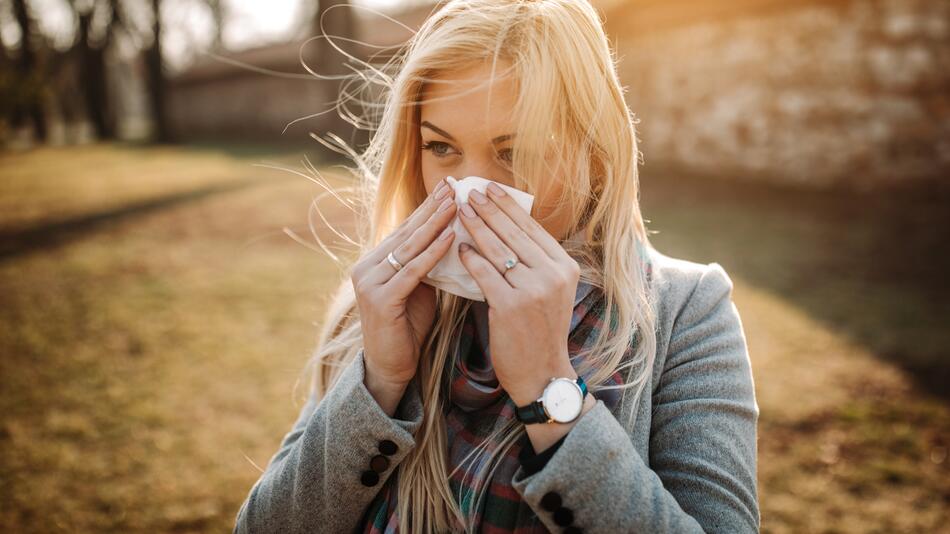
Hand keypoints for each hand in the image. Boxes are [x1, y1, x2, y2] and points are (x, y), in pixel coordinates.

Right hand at [351, 178, 456, 387]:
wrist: (391, 366)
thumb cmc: (408, 327)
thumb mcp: (418, 289)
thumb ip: (425, 265)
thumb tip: (451, 237)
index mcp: (374, 262)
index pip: (405, 229)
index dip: (426, 208)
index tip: (447, 187)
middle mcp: (367, 267)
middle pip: (406, 232)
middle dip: (432, 209)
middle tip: (453, 186)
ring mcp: (370, 282)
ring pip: (409, 248)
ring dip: (435, 224)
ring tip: (455, 204)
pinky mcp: (380, 299)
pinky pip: (413, 271)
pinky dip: (433, 254)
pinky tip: (451, 239)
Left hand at [455, 183, 581, 407]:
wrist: (541, 373)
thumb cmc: (540, 331)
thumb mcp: (550, 292)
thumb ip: (535, 262)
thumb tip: (507, 227)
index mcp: (565, 268)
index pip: (532, 228)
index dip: (509, 206)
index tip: (491, 188)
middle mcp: (553, 275)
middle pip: (514, 234)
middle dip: (489, 209)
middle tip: (470, 192)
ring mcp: (533, 290)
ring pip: (497, 250)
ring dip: (476, 227)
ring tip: (460, 211)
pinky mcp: (511, 306)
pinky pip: (485, 274)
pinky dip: (470, 258)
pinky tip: (459, 247)